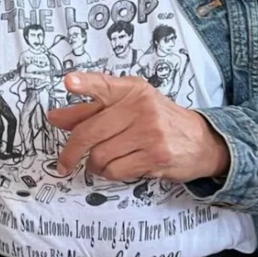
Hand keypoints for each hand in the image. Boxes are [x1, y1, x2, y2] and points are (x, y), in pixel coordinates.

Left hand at [45, 72, 230, 183]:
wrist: (201, 141)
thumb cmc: (158, 122)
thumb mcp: (128, 107)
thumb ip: (91, 111)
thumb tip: (55, 118)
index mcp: (132, 90)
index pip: (104, 85)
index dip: (85, 84)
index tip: (69, 82)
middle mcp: (141, 107)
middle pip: (90, 132)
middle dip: (70, 152)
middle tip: (63, 163)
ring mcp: (150, 132)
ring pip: (100, 155)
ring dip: (95, 165)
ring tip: (104, 162)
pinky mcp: (156, 156)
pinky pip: (115, 171)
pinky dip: (109, 174)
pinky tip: (119, 167)